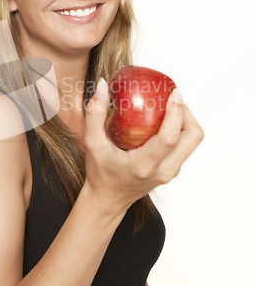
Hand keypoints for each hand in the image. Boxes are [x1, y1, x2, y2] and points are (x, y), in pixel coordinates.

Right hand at [83, 78, 203, 215]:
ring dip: (186, 120)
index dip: (176, 112)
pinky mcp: (173, 170)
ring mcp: (171, 172)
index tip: (173, 93)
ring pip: (193, 141)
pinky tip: (163, 120)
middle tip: (172, 98)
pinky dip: (180, 129)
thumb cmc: (99, 172)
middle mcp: (163, 171)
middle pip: (193, 137)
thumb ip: (94, 113)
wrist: (108, 200)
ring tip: (169, 106)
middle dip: (187, 113)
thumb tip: (102, 84)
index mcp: (144, 165)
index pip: (170, 138)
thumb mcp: (91, 143)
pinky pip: (186, 146)